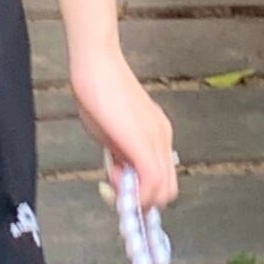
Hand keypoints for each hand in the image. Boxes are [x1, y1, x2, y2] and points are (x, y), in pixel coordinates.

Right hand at [70, 42, 176, 209]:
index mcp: (157, 136)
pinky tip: (112, 179)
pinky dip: (135, 193)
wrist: (96, 63)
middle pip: (167, 192)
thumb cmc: (97, 90)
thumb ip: (118, 155)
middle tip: (112, 188)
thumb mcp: (108, 132)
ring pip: (163, 192)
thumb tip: (120, 176)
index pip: (162, 180)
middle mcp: (163, 139)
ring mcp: (157, 141)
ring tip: (110, 175)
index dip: (140, 193)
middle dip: (139, 200)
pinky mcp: (144, 143)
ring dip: (134, 197)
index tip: (116, 188)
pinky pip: (151, 182)